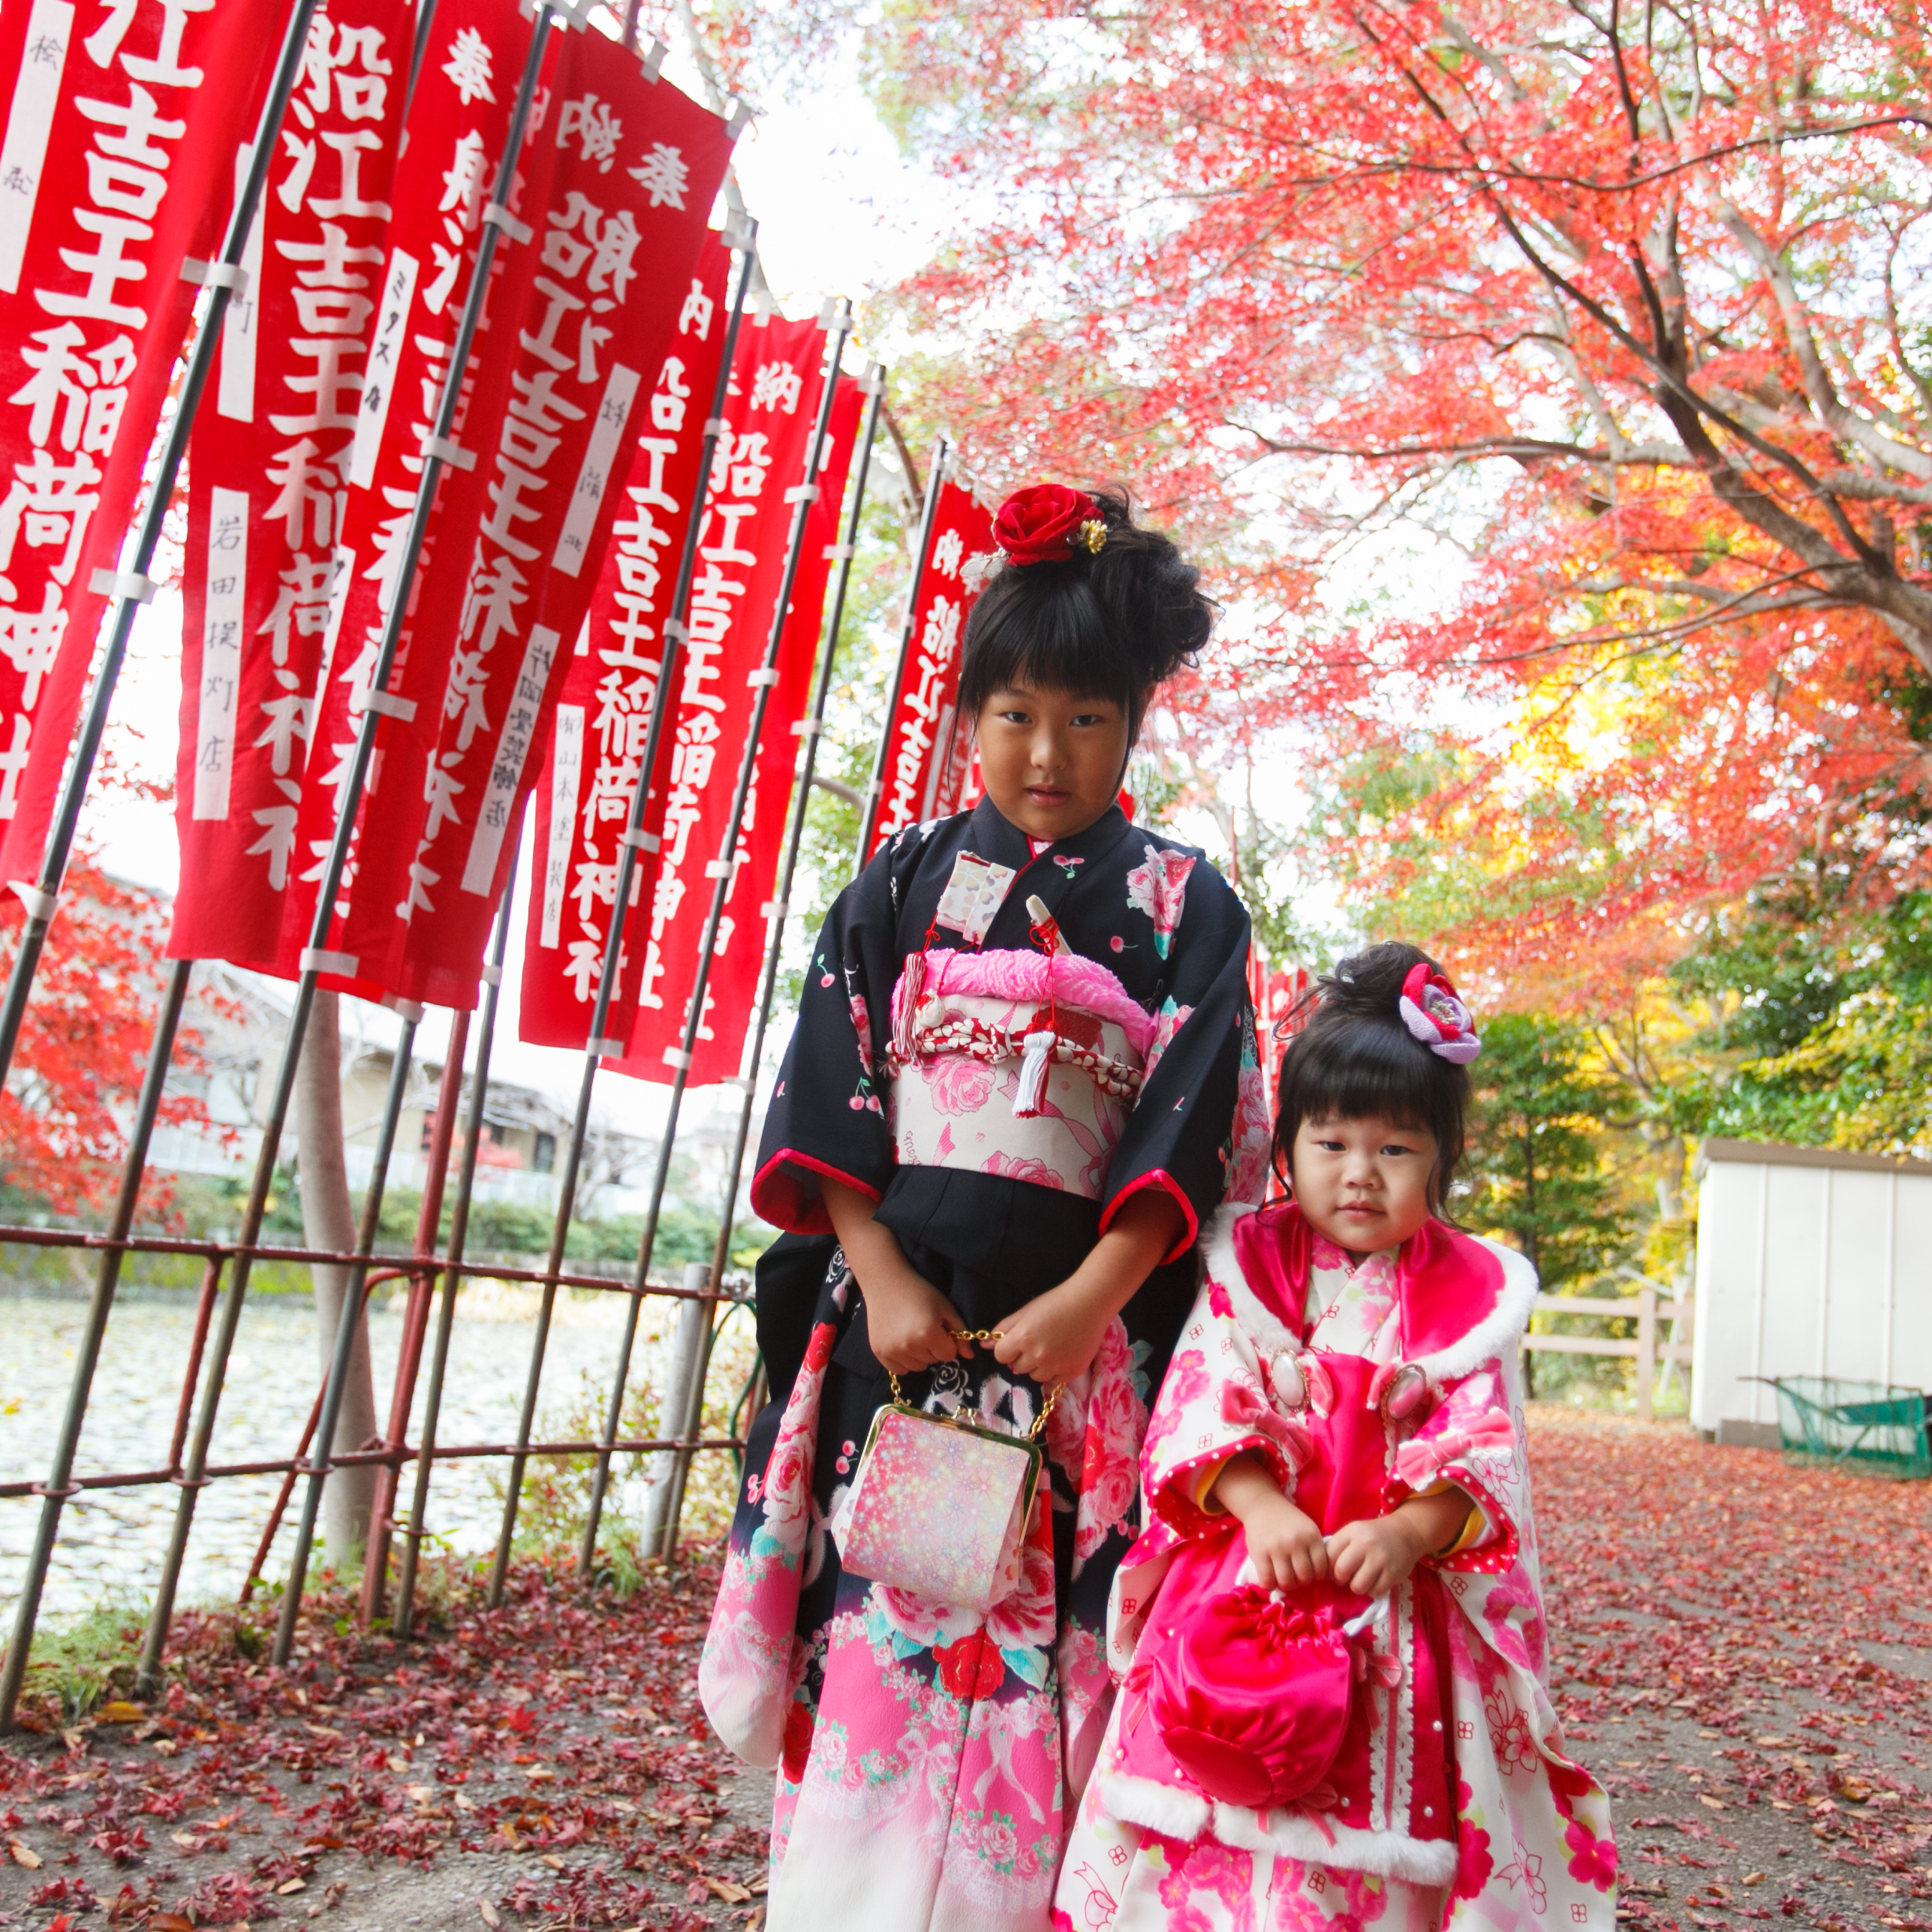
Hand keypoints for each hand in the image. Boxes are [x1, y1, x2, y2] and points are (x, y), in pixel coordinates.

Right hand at [861, 1263, 965, 1376]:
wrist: (886, 1283)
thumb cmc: (919, 1292)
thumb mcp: (945, 1308)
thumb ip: (960, 1331)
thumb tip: (970, 1356)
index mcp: (928, 1334)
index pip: (949, 1355)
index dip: (947, 1342)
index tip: (939, 1329)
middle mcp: (910, 1346)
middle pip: (933, 1361)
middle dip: (933, 1348)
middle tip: (924, 1328)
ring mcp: (892, 1351)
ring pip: (917, 1367)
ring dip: (919, 1356)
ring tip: (912, 1334)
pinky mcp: (879, 1352)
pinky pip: (899, 1370)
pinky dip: (903, 1361)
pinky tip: (901, 1343)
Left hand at [991, 1282, 1111, 1385]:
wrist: (1090, 1302)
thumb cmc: (1056, 1302)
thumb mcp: (1026, 1311)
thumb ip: (1004, 1328)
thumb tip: (984, 1345)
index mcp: (1022, 1337)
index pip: (1000, 1356)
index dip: (1007, 1349)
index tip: (1017, 1341)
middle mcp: (1037, 1355)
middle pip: (1017, 1368)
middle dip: (1023, 1357)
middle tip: (1038, 1341)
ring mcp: (1055, 1366)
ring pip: (1035, 1376)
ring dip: (1039, 1366)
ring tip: (1052, 1347)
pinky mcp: (1071, 1373)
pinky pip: (1054, 1381)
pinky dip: (1056, 1371)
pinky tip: (1064, 1354)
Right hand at [1213, 1453, 1328, 1589]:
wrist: (1262, 1504)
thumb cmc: (1288, 1520)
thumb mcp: (1308, 1529)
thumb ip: (1314, 1550)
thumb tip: (1320, 1578)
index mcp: (1311, 1536)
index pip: (1321, 1569)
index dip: (1316, 1576)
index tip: (1309, 1572)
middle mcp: (1295, 1542)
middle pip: (1304, 1578)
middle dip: (1301, 1582)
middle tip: (1295, 1577)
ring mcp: (1276, 1548)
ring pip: (1287, 1582)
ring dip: (1286, 1585)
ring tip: (1283, 1578)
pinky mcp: (1259, 1553)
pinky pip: (1267, 1580)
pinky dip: (1269, 1585)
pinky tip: (1270, 1579)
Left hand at [1324, 1515, 1427, 1596]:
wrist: (1404, 1533)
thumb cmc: (1372, 1536)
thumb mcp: (1353, 1533)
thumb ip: (1337, 1547)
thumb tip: (1322, 1571)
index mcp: (1352, 1532)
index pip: (1329, 1555)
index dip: (1328, 1567)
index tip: (1332, 1570)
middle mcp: (1366, 1544)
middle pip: (1341, 1571)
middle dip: (1340, 1579)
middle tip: (1345, 1578)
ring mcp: (1380, 1559)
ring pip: (1358, 1586)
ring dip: (1357, 1587)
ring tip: (1361, 1580)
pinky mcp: (1393, 1573)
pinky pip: (1375, 1592)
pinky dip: (1372, 1591)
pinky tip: (1374, 1581)